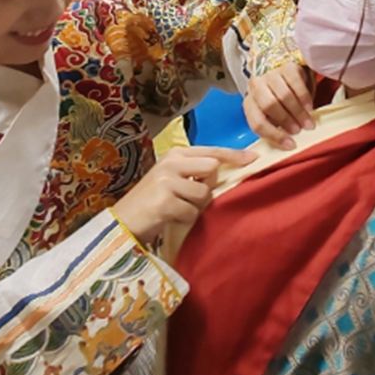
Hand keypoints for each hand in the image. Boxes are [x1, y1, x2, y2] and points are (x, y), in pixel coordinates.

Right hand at [110, 147, 255, 243]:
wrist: (121, 223)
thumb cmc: (151, 203)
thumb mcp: (172, 180)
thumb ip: (194, 172)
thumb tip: (224, 172)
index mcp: (174, 154)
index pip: (211, 151)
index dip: (233, 155)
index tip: (253, 158)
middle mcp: (171, 163)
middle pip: (212, 169)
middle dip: (207, 187)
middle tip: (188, 197)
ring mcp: (167, 181)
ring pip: (204, 193)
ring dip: (195, 207)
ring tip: (175, 209)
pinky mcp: (165, 201)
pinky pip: (192, 212)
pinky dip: (185, 219)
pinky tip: (169, 218)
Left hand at [245, 63, 313, 149]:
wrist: (285, 73)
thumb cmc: (279, 99)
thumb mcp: (273, 114)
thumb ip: (276, 126)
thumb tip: (289, 142)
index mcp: (250, 103)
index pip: (257, 122)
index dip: (273, 135)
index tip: (290, 144)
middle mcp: (257, 87)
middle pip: (269, 105)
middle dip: (286, 120)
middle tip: (299, 130)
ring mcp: (271, 74)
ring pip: (283, 95)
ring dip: (297, 112)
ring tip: (308, 122)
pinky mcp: (287, 67)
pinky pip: (296, 82)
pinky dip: (304, 97)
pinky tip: (309, 107)